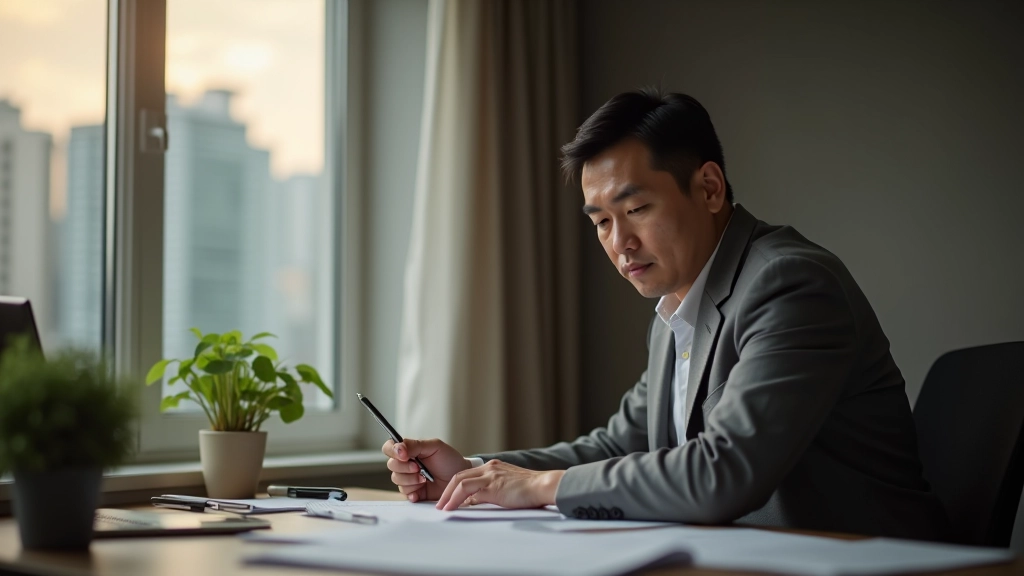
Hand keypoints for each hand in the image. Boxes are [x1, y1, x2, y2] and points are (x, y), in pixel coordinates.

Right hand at [383, 438, 470, 501]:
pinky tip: (421, 489)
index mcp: (409, 450)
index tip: (404, 455)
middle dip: (405, 467)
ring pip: (397, 480)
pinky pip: (404, 493)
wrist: (460, 479)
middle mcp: (406, 464)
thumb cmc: (449, 460)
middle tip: (419, 468)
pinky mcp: (414, 493)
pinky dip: (412, 492)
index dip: (393, 451)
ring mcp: (409, 479)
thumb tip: (398, 447)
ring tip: (425, 478)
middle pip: (391, 465)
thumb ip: (415, 444)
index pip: (389, 448)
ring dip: (411, 479)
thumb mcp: (434, 446)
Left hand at [435, 459, 564, 510]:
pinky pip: (467, 490)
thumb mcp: (507, 488)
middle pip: (459, 476)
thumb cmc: (531, 491)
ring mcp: (490, 475)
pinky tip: (451, 508)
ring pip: (459, 481)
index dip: (455, 487)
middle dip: (446, 491)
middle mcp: (490, 468)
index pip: (468, 474)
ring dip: (448, 496)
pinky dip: (455, 499)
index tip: (448, 498)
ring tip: (442, 509)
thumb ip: (491, 492)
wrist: (544, 486)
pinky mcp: (492, 484)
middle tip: (439, 505)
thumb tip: (475, 501)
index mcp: (494, 467)